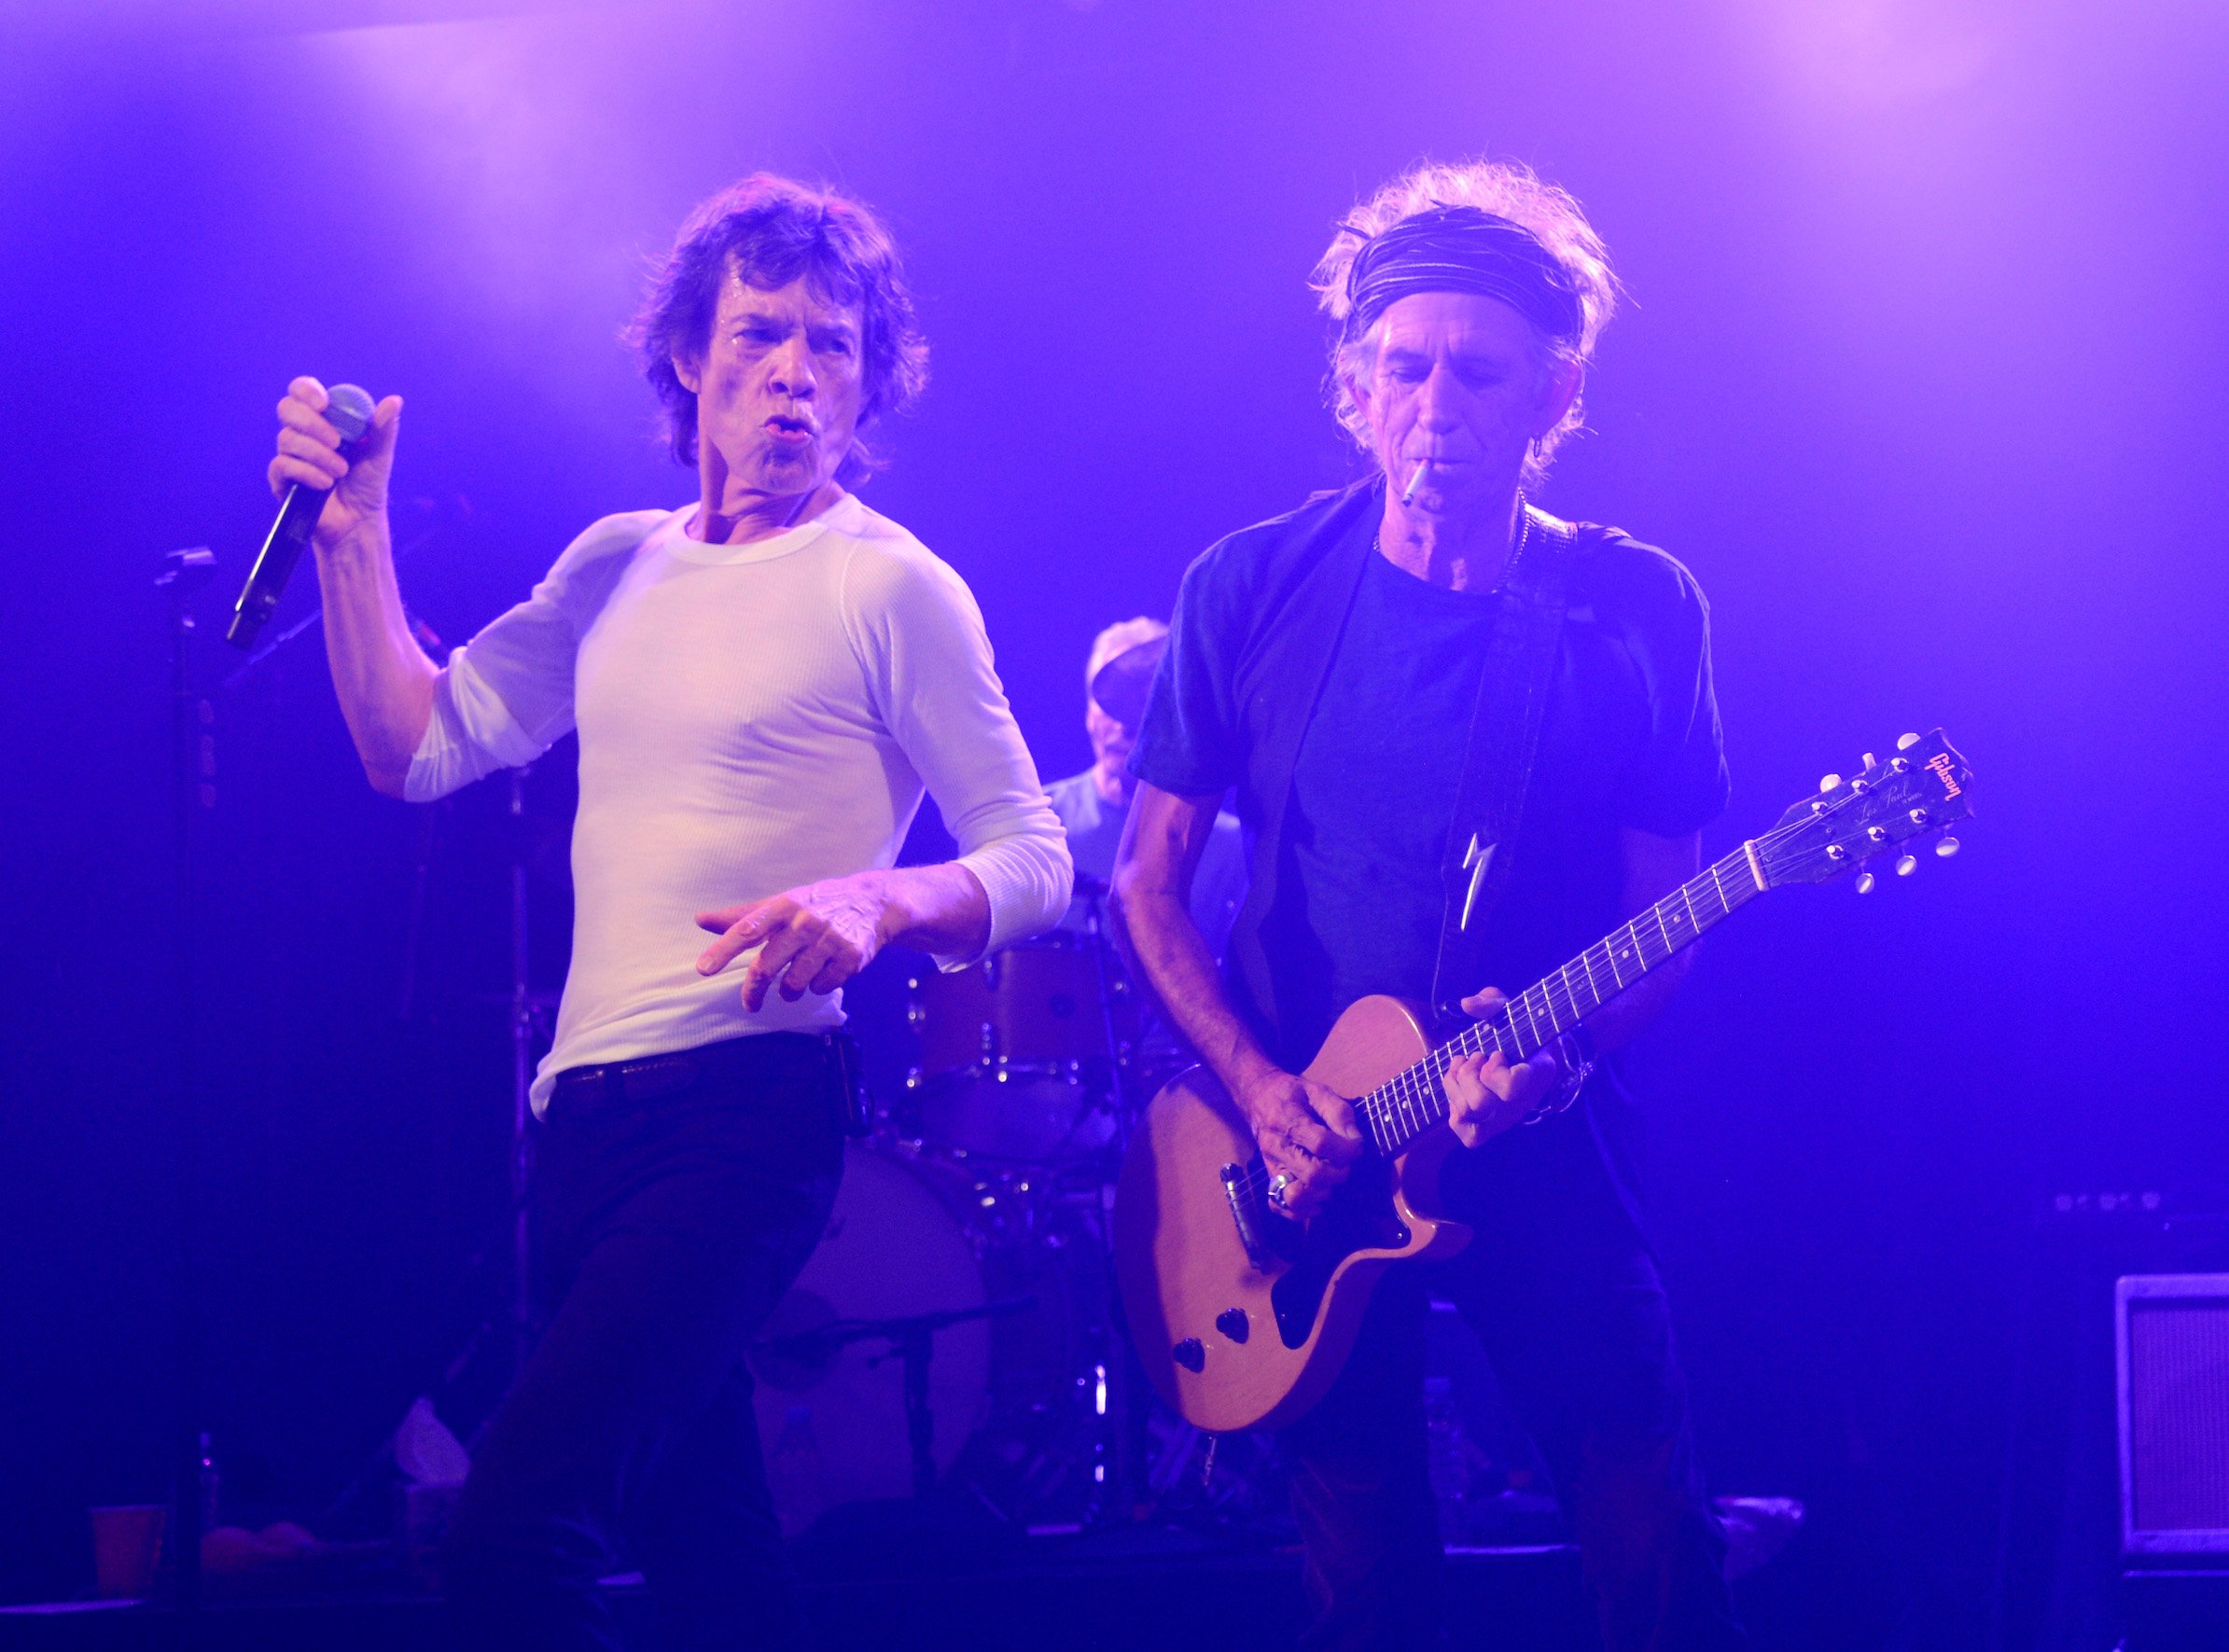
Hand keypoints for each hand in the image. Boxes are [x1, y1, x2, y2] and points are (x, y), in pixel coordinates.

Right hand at [268, 376, 403, 547]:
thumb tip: (394, 400)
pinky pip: (282, 465)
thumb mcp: (379, 454)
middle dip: (311, 423)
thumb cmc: (368, 484)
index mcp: (323, 420)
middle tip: (337, 442)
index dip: (306, 391)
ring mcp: (289, 455)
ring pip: (287, 439)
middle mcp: (302, 434)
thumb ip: (383, 428)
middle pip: (286, 408)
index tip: (324, 404)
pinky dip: (306, 472)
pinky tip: (325, 483)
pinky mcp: (282, 479)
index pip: (301, 391)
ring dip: (317, 454)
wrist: (359, 521)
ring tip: (341, 471)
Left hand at [694, 873, 893, 1011]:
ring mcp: (830, 940)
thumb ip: (742, 916)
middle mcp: (805, 922)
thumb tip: (700, 920)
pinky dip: (817, 986)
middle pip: (767, 966)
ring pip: (795, 983)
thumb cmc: (816, 904)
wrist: (872, 902)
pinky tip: (823, 972)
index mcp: (783, 906)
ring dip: (790, 990)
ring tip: (795, 981)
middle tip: (750, 1003)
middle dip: (754, 991)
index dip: (723, 950)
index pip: (747, 929)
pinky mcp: (851, 957)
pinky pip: (822, 986)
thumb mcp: (780, 904)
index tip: (704, 969)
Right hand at [1235, 1067, 1364, 1220]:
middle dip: (1338, 1173)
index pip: (1321, 1144)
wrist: (1257, 1097)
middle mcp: (1277, 1147)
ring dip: (1322, 1193)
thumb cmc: (1292, 1094)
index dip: (1347, 1150)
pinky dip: (1301, 1210)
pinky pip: (1279, 1205)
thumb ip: (1340, 1113)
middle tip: (1344, 1165)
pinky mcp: (1269, 1178)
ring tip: (1330, 1180)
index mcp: (1289, 1121)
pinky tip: (1317, 1197)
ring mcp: (1271, 1166)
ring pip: (1295, 1196)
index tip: (1356, 1147)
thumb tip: (1355, 1141)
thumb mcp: (1318, 1091)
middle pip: (1312, 1174)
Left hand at [1442, 987, 1560, 1148]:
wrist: (1532, 1053)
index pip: (1511, 1088)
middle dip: (1469, 1074)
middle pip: (1480, 1103)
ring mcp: (1505, 1117)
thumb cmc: (1520, 1029)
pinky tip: (1459, 1084)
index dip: (1494, 1070)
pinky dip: (1453, 1105)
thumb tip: (1467, 1004)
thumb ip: (1491, 1001)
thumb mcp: (1509, 1008)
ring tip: (1465, 1066)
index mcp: (1536, 1075)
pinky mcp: (1489, 1125)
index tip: (1498, 1053)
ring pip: (1467, 1113)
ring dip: (1456, 1084)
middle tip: (1477, 1058)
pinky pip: (1464, 1131)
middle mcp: (1522, 1102)